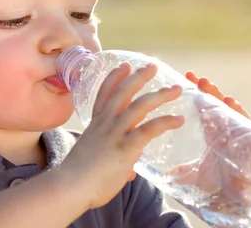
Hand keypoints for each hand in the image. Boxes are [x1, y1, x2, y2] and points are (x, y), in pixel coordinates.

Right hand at [59, 62, 184, 209]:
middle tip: (152, 66)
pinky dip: (165, 122)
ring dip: (159, 95)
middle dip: (138, 77)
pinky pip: (149, 129)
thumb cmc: (79, 178)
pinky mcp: (126, 147)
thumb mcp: (94, 160)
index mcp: (96, 124)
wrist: (71, 185)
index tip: (125, 65)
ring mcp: (115, 133)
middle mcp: (105, 123)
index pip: (105, 93)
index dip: (115, 77)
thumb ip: (114, 160)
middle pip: (123, 92)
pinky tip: (179, 119)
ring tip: (175, 89)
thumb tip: (128, 171)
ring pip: (139, 106)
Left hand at [166, 72, 250, 207]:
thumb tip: (161, 172)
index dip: (196, 93)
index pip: (203, 108)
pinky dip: (239, 113)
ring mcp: (238, 135)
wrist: (236, 201)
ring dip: (218, 96)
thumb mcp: (194, 174)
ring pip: (228, 111)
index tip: (185, 77)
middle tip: (194, 76)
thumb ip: (179, 171)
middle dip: (206, 90)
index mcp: (214, 133)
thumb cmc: (219, 184)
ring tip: (206, 83)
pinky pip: (246, 124)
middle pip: (215, 105)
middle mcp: (226, 131)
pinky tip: (231, 102)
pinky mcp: (250, 143)